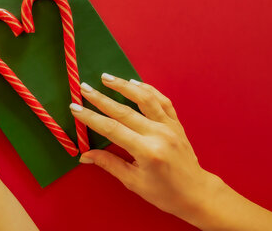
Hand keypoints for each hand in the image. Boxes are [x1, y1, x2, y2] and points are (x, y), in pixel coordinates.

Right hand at [70, 74, 215, 221]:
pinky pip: (162, 101)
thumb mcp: (134, 182)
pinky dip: (148, 89)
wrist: (196, 193)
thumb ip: (109, 164)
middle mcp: (158, 134)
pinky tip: (134, 83)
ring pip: (145, 99)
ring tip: (106, 77)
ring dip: (124, 86)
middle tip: (84, 87)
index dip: (91, 117)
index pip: (112, 129)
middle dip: (101, 98)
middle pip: (124, 110)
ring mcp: (169, 126)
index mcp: (146, 151)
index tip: (75, 107)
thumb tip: (84, 155)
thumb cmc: (164, 193)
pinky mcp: (176, 123)